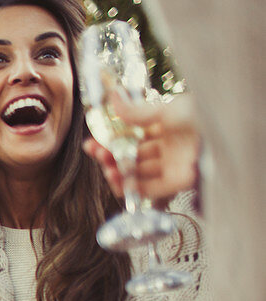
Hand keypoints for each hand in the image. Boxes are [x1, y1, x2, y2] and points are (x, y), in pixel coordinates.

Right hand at [84, 94, 200, 207]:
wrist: (221, 134)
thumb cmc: (198, 117)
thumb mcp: (163, 110)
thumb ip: (135, 111)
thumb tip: (113, 96)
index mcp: (165, 130)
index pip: (132, 139)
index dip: (111, 141)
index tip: (93, 142)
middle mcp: (167, 150)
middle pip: (132, 158)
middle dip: (110, 157)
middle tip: (97, 153)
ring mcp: (170, 167)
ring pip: (137, 174)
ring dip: (118, 173)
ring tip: (106, 168)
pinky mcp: (175, 183)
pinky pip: (149, 189)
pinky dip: (131, 187)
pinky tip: (118, 180)